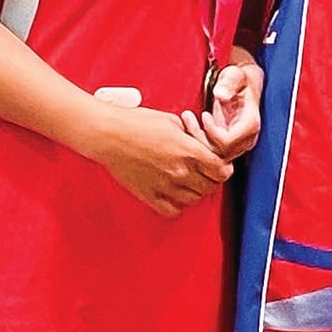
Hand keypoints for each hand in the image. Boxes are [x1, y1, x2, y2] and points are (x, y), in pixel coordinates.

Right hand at [89, 105, 234, 217]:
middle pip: (210, 187)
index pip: (221, 171)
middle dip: (211, 180)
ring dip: (195, 192)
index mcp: (189, 151)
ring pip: (194, 200)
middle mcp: (180, 171)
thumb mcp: (172, 120)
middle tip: (205, 173)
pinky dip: (177, 206)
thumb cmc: (136, 122)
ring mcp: (165, 185)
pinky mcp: (149, 194)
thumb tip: (200, 141)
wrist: (108, 134)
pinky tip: (174, 195)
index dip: (223, 169)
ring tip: (189, 182)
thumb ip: (191, 134)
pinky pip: (172, 210)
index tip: (220, 166)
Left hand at [186, 60, 262, 161]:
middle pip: (220, 154)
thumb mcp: (235, 75)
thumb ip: (229, 84)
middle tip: (188, 117)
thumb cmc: (240, 79)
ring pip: (214, 156)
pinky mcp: (228, 143)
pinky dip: (198, 140)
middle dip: (200, 138)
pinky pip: (211, 152)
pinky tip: (192, 124)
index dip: (212, 133)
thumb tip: (221, 94)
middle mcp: (246, 138)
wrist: (245, 82)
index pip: (228, 142)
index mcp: (250, 125)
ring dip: (197, 139)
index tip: (204, 115)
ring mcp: (238, 143)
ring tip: (187, 118)